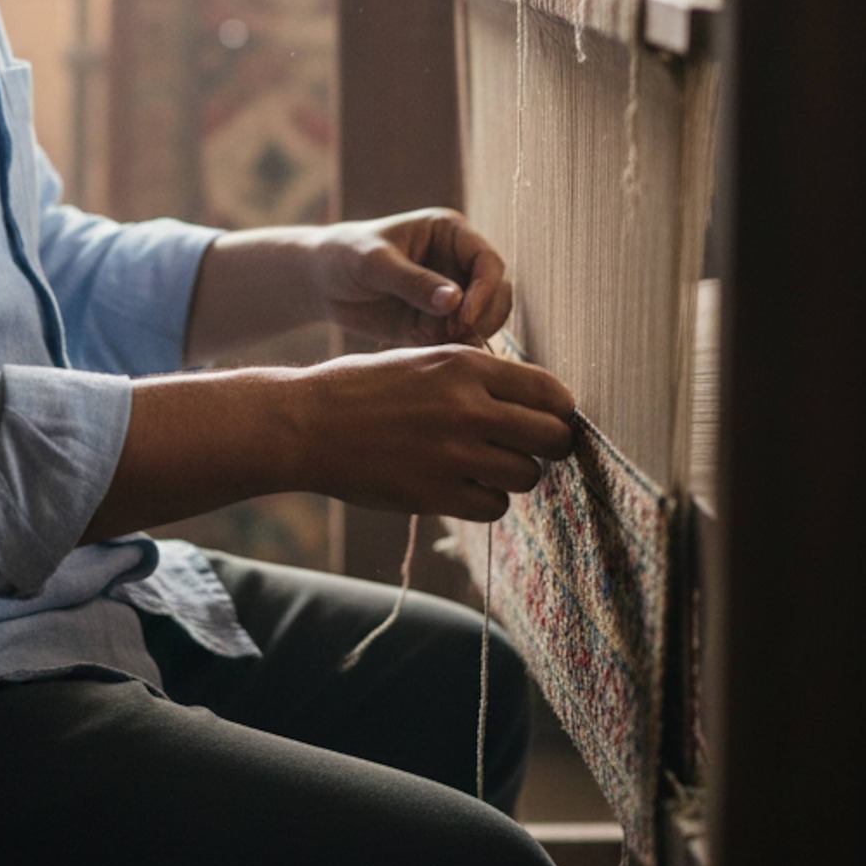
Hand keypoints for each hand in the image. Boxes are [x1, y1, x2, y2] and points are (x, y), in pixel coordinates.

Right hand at [304, 343, 572, 520]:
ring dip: (514, 476)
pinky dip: (484, 501)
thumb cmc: (364, 388)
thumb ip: (477, 376)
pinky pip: (494, 507)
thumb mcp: (423, 359)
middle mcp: (467, 406)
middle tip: (530, 450)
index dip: (558, 410)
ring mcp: (453, 453)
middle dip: (550, 446)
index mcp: (465, 364)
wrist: (308, 424)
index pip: (551, 392)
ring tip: (485, 466)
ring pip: (527, 476)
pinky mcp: (436, 494)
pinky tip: (461, 486)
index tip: (548, 419)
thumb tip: (534, 400)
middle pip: (552, 438)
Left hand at [309, 207, 511, 348]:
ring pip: (484, 321)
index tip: (463, 317)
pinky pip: (460, 340)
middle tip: (452, 335)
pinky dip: (451, 350)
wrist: (321, 282)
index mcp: (450, 233)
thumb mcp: (374, 263)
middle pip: (497, 294)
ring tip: (433, 341)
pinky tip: (424, 349)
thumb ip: (413, 281)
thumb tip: (454, 301)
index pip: (488, 262)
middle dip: (482, 318)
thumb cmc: (344, 255)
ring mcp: (452, 295)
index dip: (485, 290)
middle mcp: (458, 263)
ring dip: (468, 336)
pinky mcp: (439, 322)